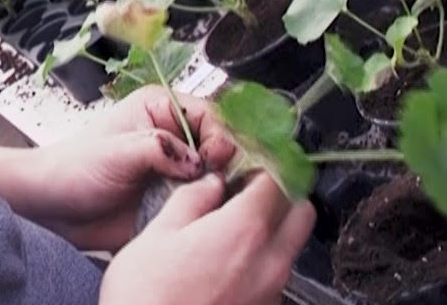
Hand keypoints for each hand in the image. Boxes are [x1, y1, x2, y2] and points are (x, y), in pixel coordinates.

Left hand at [3, 86, 235, 250]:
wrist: (54, 207)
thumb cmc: (74, 168)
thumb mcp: (116, 152)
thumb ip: (157, 149)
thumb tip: (196, 161)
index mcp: (161, 109)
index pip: (211, 115)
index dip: (221, 135)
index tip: (215, 158)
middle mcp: (176, 138)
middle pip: (224, 147)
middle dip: (228, 166)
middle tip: (219, 184)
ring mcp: (179, 171)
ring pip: (222, 178)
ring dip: (224, 191)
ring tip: (215, 203)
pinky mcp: (178, 202)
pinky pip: (208, 205)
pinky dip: (214, 212)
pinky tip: (209, 220)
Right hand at [100, 173, 314, 304]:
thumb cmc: (145, 294)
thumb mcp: (158, 233)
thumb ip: (192, 200)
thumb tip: (211, 184)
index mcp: (243, 230)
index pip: (278, 179)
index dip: (267, 161)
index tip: (253, 155)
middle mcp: (269, 262)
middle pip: (301, 212)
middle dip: (283, 193)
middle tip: (252, 187)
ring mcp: (270, 293)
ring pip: (291, 246)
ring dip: (274, 228)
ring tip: (233, 226)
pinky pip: (276, 275)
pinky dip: (262, 260)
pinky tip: (227, 262)